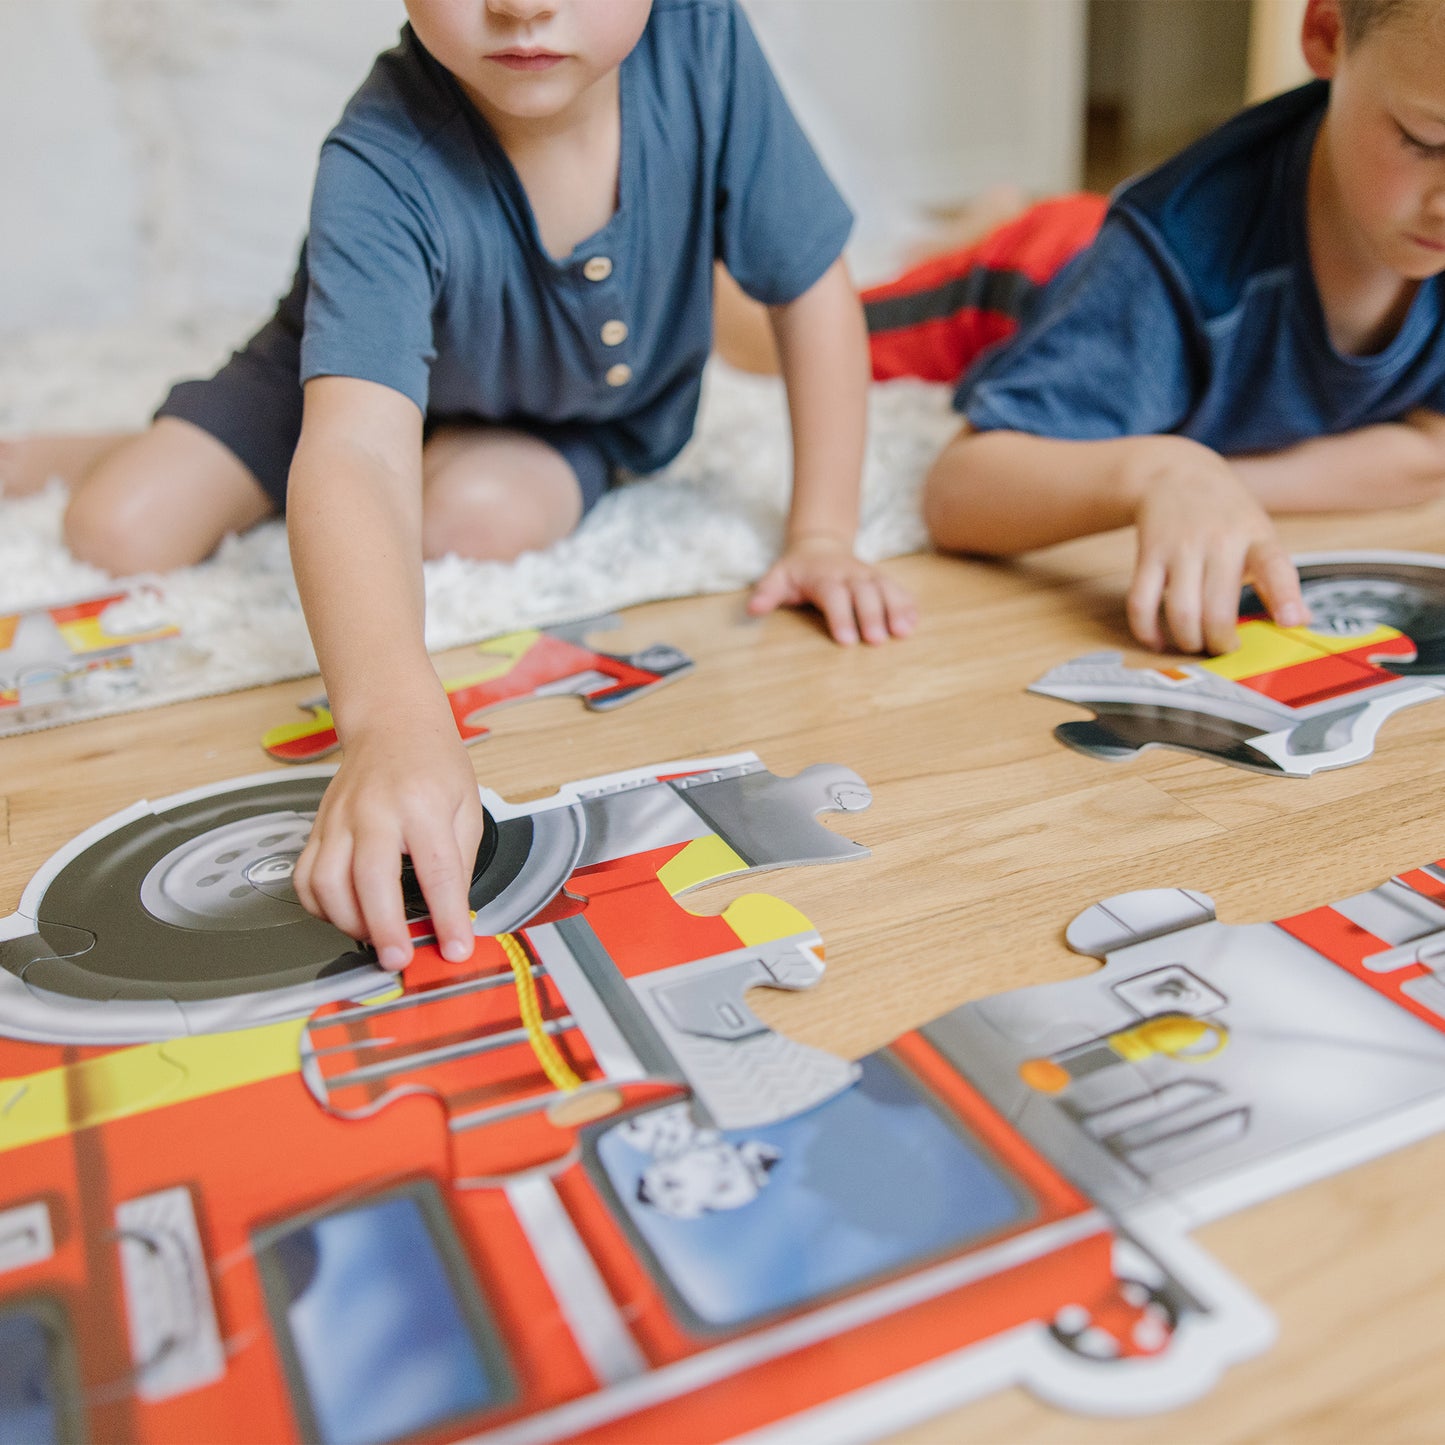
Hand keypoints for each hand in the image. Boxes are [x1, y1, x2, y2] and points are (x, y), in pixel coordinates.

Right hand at [292, 704, 483, 971]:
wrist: (392, 723)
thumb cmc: (433, 764)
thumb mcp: (467, 807)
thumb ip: (459, 863)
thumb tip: (453, 915)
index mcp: (422, 804)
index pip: (437, 871)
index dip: (447, 917)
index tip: (456, 949)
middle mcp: (374, 811)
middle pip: (370, 879)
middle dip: (385, 928)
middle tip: (400, 959)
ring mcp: (339, 819)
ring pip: (327, 882)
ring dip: (349, 922)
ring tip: (376, 937)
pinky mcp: (318, 827)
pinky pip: (306, 877)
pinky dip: (320, 907)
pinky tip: (346, 915)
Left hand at [748, 535, 916, 644]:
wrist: (820, 546)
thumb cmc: (797, 571)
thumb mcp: (777, 577)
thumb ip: (767, 593)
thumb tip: (752, 609)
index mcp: (824, 576)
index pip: (833, 595)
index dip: (840, 617)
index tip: (846, 641)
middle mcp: (850, 574)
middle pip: (864, 593)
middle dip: (871, 616)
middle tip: (877, 641)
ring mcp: (869, 576)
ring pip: (885, 589)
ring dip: (896, 609)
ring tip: (903, 632)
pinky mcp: (882, 580)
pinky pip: (898, 589)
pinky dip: (907, 605)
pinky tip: (913, 623)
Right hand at [1126, 440, 1306, 653]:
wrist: (1174, 473)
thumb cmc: (1224, 512)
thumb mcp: (1260, 534)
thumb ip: (1278, 577)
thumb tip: (1301, 621)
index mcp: (1255, 536)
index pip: (1274, 567)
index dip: (1284, 598)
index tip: (1291, 622)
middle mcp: (1218, 541)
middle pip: (1217, 610)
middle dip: (1220, 643)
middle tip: (1223, 647)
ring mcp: (1180, 548)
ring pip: (1180, 612)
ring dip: (1187, 641)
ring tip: (1194, 643)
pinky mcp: (1149, 554)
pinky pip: (1141, 602)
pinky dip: (1147, 630)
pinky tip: (1157, 638)